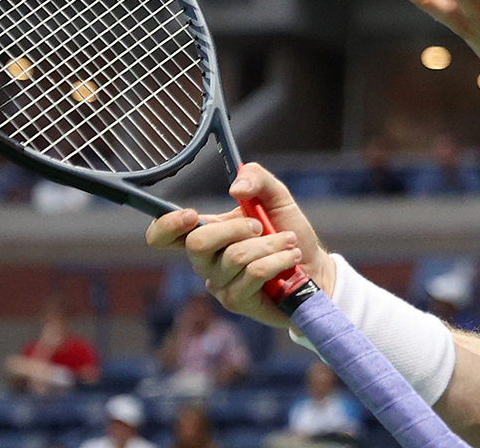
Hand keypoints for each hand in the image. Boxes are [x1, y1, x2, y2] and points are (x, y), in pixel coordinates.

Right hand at [144, 163, 334, 327]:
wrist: (315, 267)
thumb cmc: (289, 232)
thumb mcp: (276, 197)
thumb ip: (256, 178)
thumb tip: (235, 188)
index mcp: (207, 232)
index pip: (163, 236)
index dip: (166, 225)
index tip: (191, 215)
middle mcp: (206, 260)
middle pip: (197, 244)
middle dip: (237, 228)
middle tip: (262, 225)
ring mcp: (219, 283)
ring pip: (235, 257)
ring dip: (270, 244)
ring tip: (289, 242)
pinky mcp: (236, 301)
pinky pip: (253, 274)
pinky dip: (278, 260)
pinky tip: (290, 258)